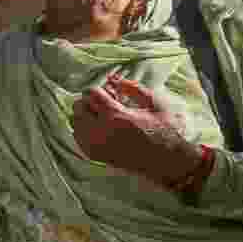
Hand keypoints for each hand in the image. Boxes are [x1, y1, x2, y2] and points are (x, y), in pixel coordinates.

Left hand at [71, 74, 200, 187]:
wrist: (167, 161)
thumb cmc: (167, 132)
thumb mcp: (156, 104)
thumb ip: (133, 89)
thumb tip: (114, 79)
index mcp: (117, 116)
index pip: (91, 94)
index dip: (100, 89)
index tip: (111, 92)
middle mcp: (101, 131)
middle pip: (79, 106)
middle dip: (90, 100)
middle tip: (106, 102)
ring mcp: (96, 145)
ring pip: (75, 121)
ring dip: (85, 114)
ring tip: (102, 115)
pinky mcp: (95, 155)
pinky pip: (77, 136)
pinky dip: (84, 128)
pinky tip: (99, 127)